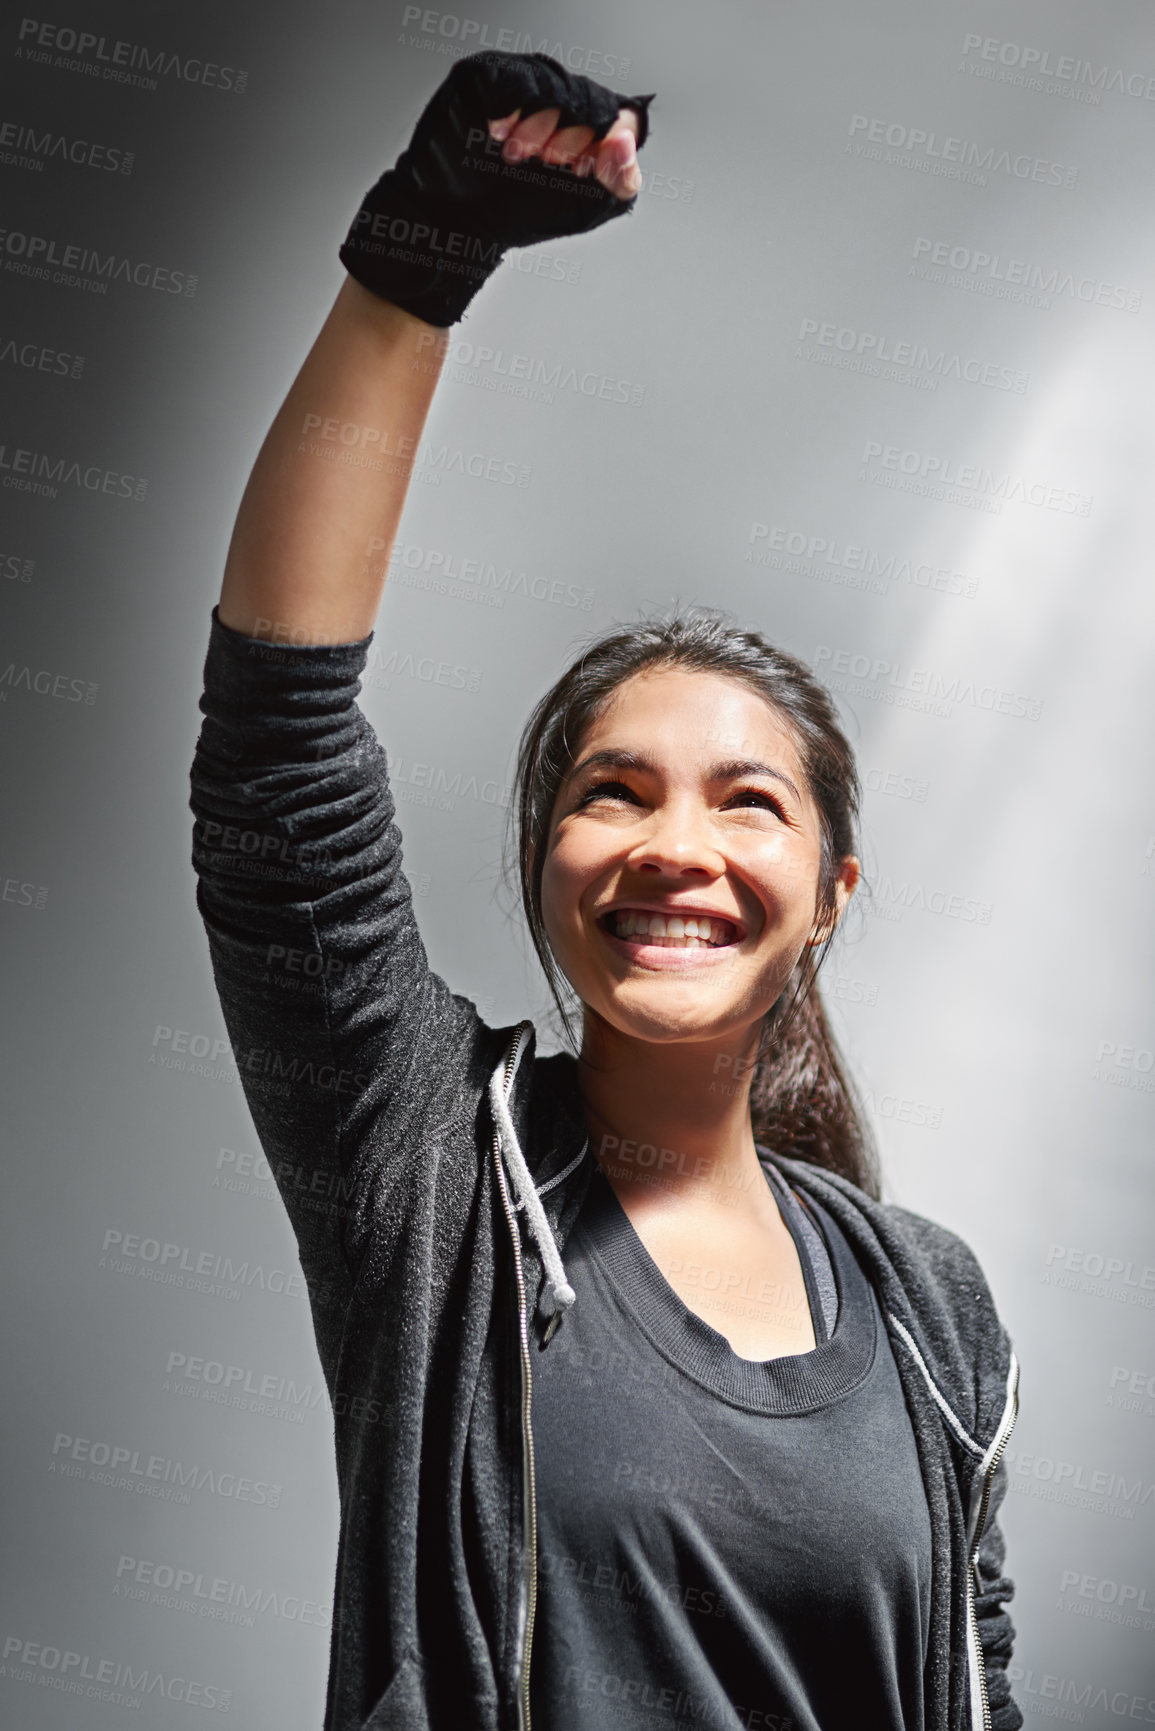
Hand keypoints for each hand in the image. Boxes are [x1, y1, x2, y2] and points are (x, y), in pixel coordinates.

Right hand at [339, 52, 654, 325]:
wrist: (460, 224)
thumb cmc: (517, 213)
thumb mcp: (585, 209)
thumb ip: (622, 181)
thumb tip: (626, 142)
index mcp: (588, 129)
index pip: (622, 116)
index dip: (610, 143)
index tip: (584, 168)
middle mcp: (560, 101)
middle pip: (591, 99)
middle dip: (573, 140)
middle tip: (547, 163)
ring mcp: (524, 85)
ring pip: (554, 86)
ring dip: (540, 128)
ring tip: (516, 157)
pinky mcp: (489, 76)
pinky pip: (514, 78)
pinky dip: (512, 111)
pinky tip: (499, 137)